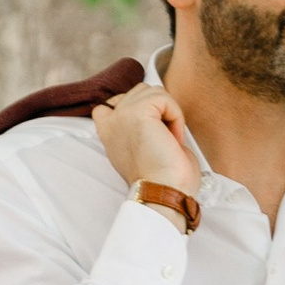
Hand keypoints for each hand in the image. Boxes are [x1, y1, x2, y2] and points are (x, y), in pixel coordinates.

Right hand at [92, 81, 200, 199]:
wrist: (164, 193)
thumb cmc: (163, 179)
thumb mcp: (142, 148)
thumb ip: (140, 127)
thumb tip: (157, 113)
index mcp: (109, 133)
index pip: (111, 102)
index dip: (137, 106)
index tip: (152, 128)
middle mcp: (110, 122)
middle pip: (140, 92)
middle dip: (159, 111)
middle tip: (165, 139)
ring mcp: (121, 115)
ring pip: (153, 92)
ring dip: (169, 113)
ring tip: (169, 139)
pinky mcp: (137, 112)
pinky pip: (164, 98)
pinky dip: (176, 117)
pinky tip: (173, 138)